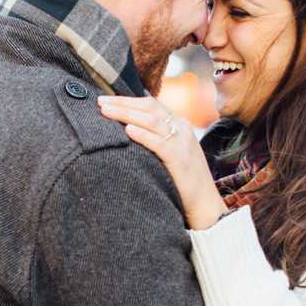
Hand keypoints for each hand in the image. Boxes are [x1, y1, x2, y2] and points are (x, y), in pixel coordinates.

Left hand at [97, 95, 227, 229]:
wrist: (206, 205)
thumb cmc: (183, 182)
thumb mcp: (171, 154)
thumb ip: (156, 140)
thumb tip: (128, 131)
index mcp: (179, 124)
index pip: (151, 104)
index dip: (127, 100)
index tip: (106, 100)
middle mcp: (182, 128)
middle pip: (149, 107)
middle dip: (122, 103)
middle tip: (99, 101)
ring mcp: (182, 142)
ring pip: (151, 120)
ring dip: (126, 113)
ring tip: (105, 111)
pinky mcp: (180, 159)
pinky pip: (159, 143)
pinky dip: (143, 135)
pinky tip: (128, 130)